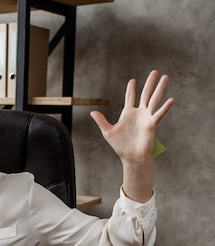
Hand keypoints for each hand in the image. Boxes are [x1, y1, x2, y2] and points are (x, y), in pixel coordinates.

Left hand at [90, 70, 173, 201]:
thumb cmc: (120, 146)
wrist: (131, 157)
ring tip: (165, 77)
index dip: (131, 89)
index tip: (132, 80)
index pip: (130, 97)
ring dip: (160, 88)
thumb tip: (92, 111)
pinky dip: (165, 107)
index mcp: (128, 113)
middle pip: (145, 94)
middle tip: (155, 71)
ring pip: (154, 99)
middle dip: (150, 83)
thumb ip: (101, 121)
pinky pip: (159, 114)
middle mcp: (139, 113)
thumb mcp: (108, 132)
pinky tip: (171, 100)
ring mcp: (146, 117)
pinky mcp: (152, 124)